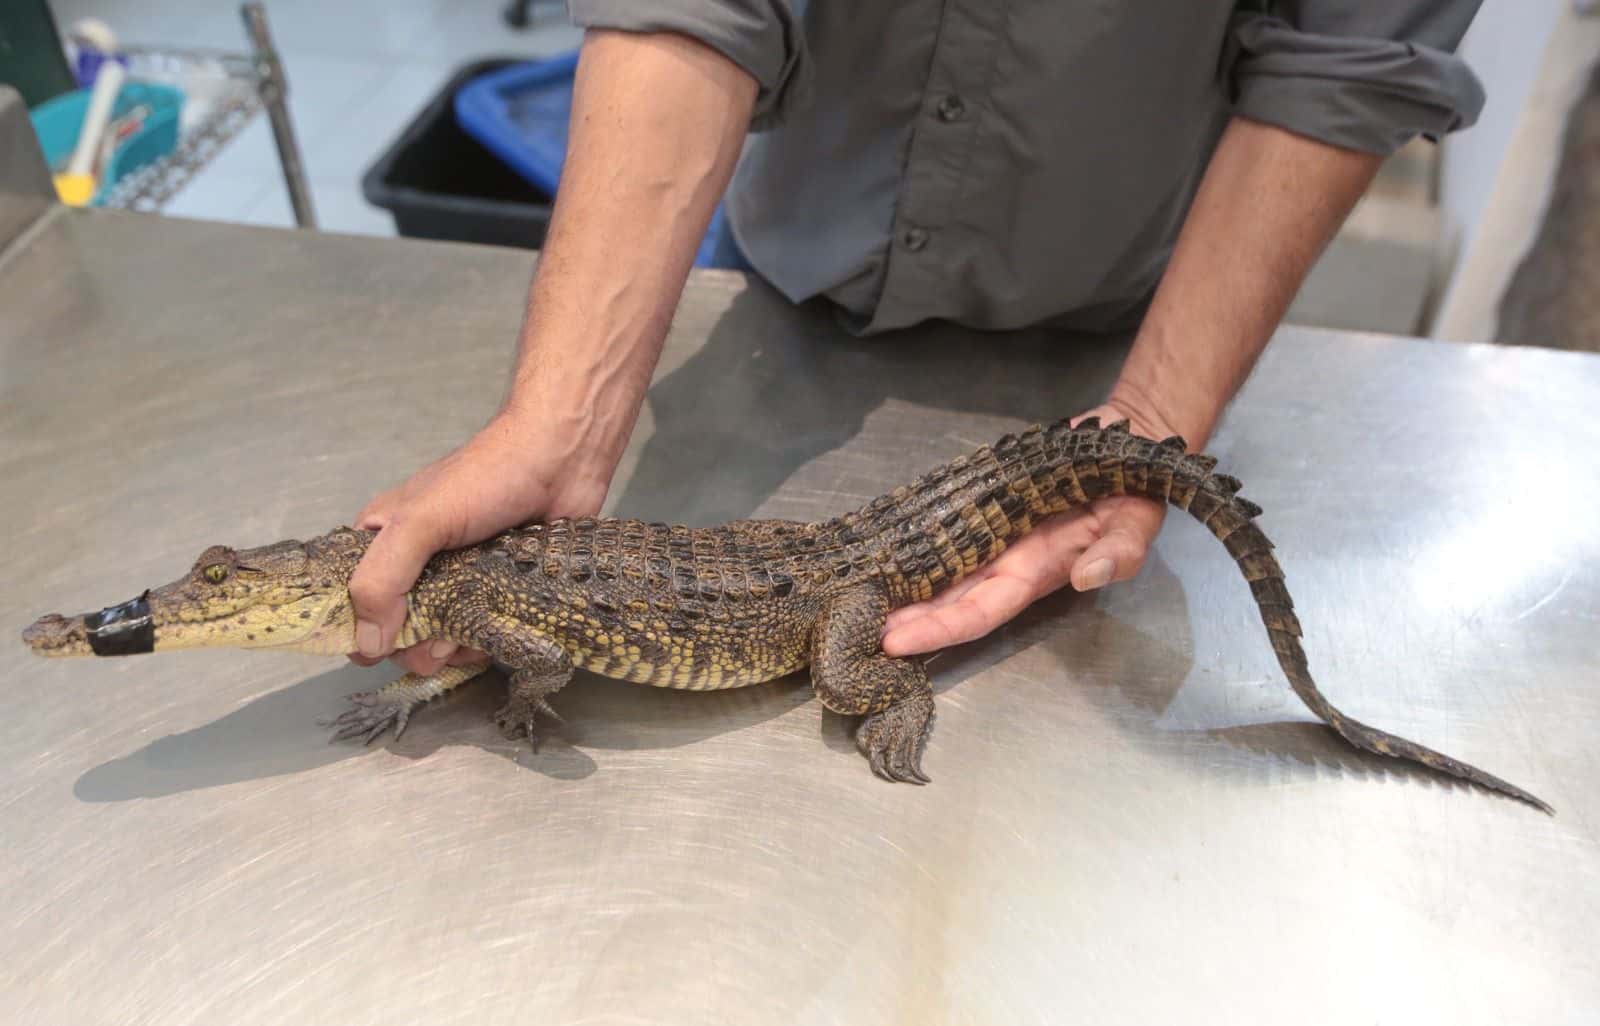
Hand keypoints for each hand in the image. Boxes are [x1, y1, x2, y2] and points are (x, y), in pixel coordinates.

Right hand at [347, 412, 609, 674]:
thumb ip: (384, 578)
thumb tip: (367, 645)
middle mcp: (416, 565)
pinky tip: (495, 634)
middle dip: (414, 646)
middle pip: (396, 629)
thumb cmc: (487, 479)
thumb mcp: (421, 521)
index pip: (351, 600)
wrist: (562, 458)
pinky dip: (483, 643)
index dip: (360, 630)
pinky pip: (479, 634)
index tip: (383, 646)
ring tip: (470, 638)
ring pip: (439, 639)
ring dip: (451, 650)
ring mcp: (459, 580)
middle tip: (438, 642)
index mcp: (382, 541)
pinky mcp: (497, 592)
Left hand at [880, 404, 1173, 657]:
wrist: (1123, 447)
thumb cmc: (1131, 494)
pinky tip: (880, 555)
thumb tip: (1088, 576)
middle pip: (947, 600)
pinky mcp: (981, 508)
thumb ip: (1118, 553)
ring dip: (901, 589)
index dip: (939, 629)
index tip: (896, 644)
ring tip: (856, 600)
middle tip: (855, 630)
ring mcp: (991, 536)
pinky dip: (911, 548)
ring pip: (938, 572)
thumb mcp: (1136, 525)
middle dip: (905, 620)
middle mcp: (1006, 561)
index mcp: (1035, 573)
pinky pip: (942, 535)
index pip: (980, 611)